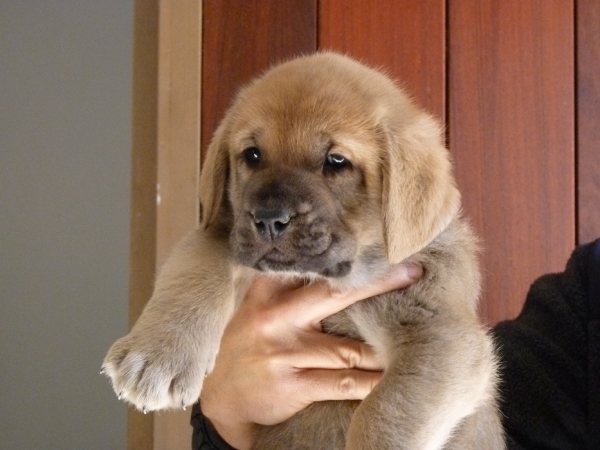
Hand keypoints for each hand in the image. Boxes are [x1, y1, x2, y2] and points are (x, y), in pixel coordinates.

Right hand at [200, 264, 421, 448]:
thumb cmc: (245, 344)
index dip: (346, 256)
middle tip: (412, 272)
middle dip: (377, 284)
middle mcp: (275, 317)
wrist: (220, 396)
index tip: (379, 244)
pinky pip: (343, 383)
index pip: (310, 266)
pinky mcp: (293, 385)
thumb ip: (286, 286)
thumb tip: (332, 265)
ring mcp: (284, 352)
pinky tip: (393, 379)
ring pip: (347, 348)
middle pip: (335, 294)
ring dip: (383, 343)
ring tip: (418, 332)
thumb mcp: (255, 306)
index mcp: (267, 291)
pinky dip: (371, 382)